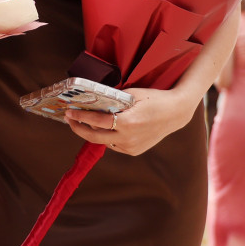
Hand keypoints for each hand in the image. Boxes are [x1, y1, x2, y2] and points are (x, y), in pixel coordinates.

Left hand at [64, 87, 191, 155]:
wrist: (175, 113)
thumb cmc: (154, 99)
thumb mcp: (132, 94)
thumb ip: (113, 100)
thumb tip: (93, 101)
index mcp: (127, 123)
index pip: (97, 121)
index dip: (81, 117)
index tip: (69, 112)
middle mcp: (128, 138)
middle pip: (95, 137)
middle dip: (79, 128)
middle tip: (69, 120)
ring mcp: (131, 147)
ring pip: (104, 141)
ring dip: (93, 132)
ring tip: (84, 122)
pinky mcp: (134, 151)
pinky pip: (114, 145)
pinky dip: (107, 136)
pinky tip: (104, 128)